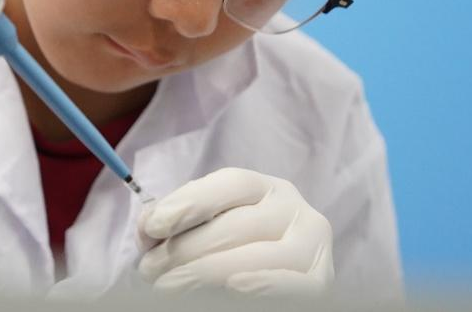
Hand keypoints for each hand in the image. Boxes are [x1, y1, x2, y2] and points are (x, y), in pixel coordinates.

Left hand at [137, 168, 334, 296]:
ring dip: (207, 272)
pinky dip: (266, 285)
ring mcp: (311, 244)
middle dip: (185, 249)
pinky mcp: (322, 280)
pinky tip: (234, 287)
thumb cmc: (227, 255)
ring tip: (168, 287)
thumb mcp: (204, 231)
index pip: (232, 183)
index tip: (153, 225)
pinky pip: (296, 284)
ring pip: (259, 255)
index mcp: (266, 188)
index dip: (191, 201)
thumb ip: (178, 222)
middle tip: (150, 269)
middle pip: (237, 224)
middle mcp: (293, 209)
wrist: (263, 287)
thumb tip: (150, 223)